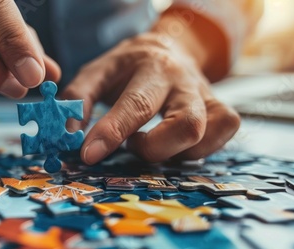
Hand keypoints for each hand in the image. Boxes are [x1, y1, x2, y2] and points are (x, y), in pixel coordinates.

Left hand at [61, 34, 239, 163]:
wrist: (169, 47)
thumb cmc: (128, 66)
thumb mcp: (97, 71)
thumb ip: (79, 97)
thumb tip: (68, 133)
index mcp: (150, 67)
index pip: (135, 105)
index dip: (112, 133)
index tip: (89, 156)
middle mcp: (183, 81)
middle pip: (186, 125)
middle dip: (153, 148)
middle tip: (131, 146)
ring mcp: (206, 95)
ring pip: (207, 134)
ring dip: (175, 152)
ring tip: (151, 144)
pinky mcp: (221, 109)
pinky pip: (225, 131)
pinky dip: (199, 149)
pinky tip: (175, 147)